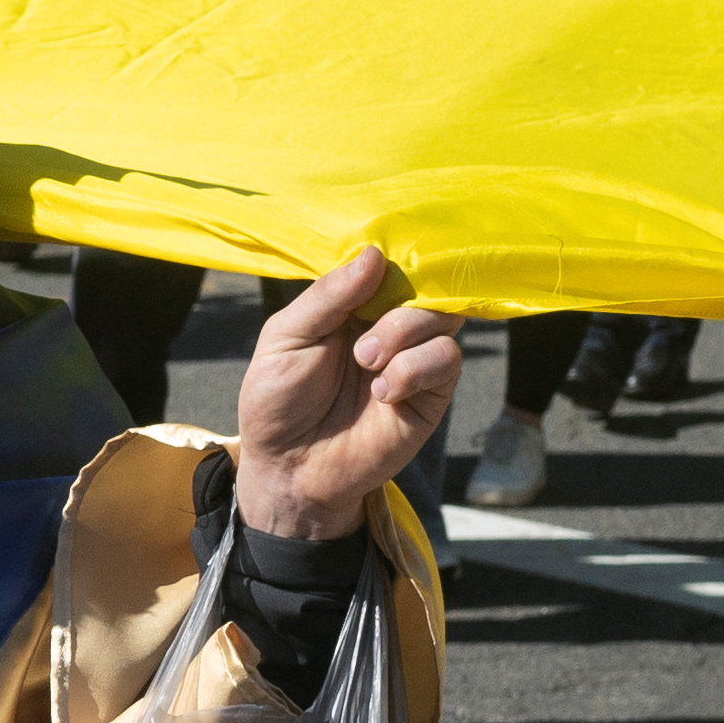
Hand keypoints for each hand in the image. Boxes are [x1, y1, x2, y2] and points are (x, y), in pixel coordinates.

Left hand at [229, 248, 457, 540]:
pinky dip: (416, 369)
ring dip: (404, 335)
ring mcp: (411, 361)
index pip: (389, 266)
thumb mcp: (286, 338)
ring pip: (443, 320)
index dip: (393, 260)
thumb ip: (329, 296)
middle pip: (425, 288)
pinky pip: (446, 361)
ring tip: (368, 366)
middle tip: (361, 346)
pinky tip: (384, 393)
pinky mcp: (429, 397)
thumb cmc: (277, 401)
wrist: (287, 469)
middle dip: (398, 308)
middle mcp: (388, 327)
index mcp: (353, 306)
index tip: (382, 262)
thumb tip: (374, 253)